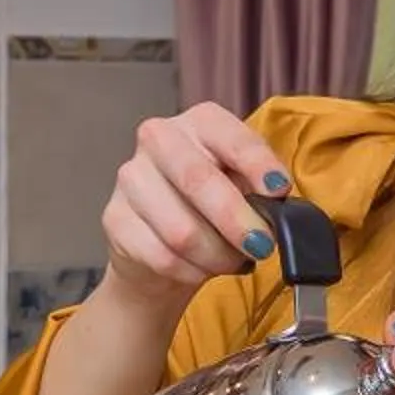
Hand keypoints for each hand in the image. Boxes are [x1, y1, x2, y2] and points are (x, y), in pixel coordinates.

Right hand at [100, 102, 292, 316]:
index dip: (257, 164)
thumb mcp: (242, 189)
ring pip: (181, 230)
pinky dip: (191, 272)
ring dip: (216, 256)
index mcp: (199, 122)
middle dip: (236, 221)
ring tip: (230, 262)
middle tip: (261, 246)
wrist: (158, 248)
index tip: (279, 190)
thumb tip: (276, 206)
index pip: (230, 137)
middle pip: (198, 180)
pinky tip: (200, 269)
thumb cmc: (209, 211)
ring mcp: (131, 178)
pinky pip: (162, 256)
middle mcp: (159, 139)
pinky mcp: (115, 219)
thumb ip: (260, 191)